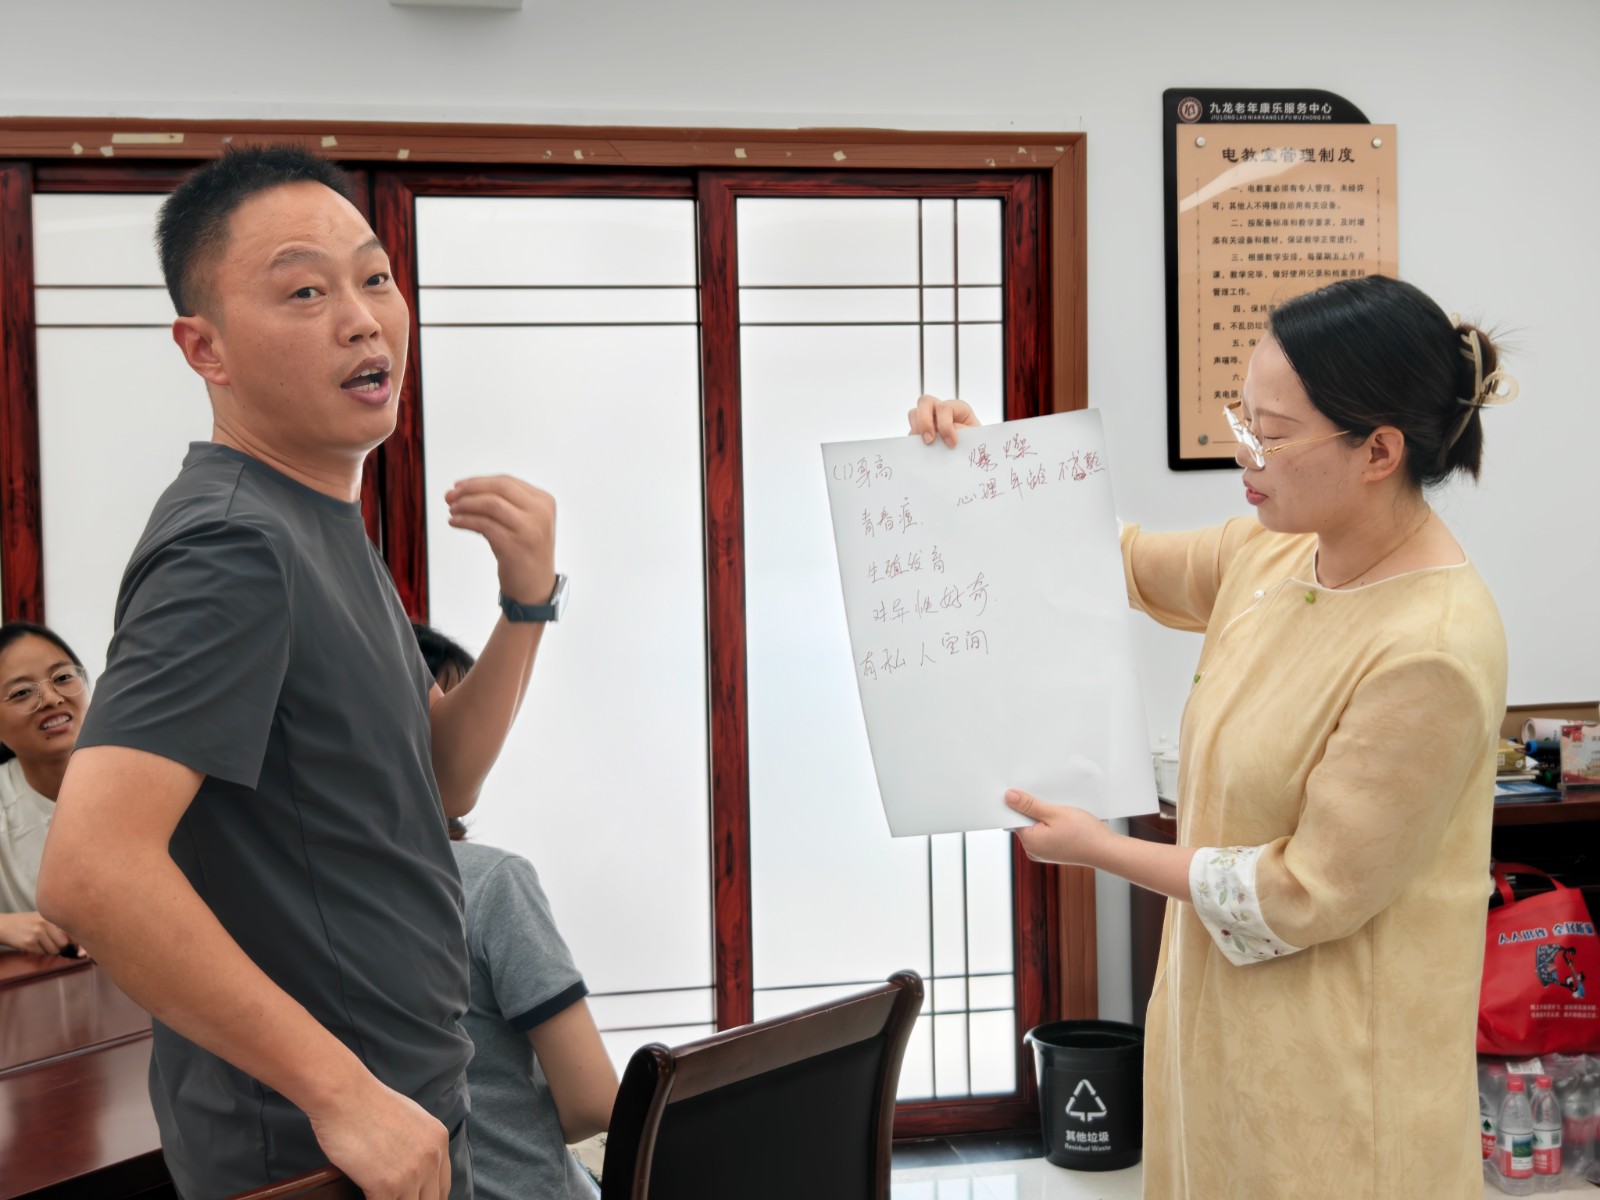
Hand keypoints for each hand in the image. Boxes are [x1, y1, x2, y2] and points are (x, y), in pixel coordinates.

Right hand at [0, 911, 75, 955]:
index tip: (77, 947)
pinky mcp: (29, 943)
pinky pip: (42, 955)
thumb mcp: (41, 918)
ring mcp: (37, 934)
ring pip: (53, 951)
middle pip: (63, 943)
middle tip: (52, 946)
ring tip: (41, 946)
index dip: (75, 941)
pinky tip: (33, 948)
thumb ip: (56, 926)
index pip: (70, 931)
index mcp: (51, 917)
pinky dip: (39, 955)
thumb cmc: (24, 923)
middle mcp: (45, 924)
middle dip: (60, 948)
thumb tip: (75, 940)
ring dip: (49, 952)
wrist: (2, 926)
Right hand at [307, 1076, 449, 1199]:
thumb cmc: (367, 1104)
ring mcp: (412, 1173)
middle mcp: (432, 1157)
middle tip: (394, 1198)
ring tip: (380, 1196)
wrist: (344, 1096)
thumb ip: (418, 1144)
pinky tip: (366, 1198)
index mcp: (439, 1140)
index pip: (443, 1187)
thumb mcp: (410, 1119)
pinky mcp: (387, 1186)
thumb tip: (414, 1165)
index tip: (413, 1198)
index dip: (427, 1198)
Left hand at [445, 476, 556, 606]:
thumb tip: (462, 491)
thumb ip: (501, 504)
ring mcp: (529, 529)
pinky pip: (484, 525)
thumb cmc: (524, 553)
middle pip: (500, 488)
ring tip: (452, 509)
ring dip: (466, 505)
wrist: (535, 587)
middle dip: (471, 489)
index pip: (507, 482)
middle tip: (451, 494)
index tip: (459, 485)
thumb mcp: (521, 522)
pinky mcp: (515, 545)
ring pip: (491, 504)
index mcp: (544, 501)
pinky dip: (466, 521)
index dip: (479, 481)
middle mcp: (540, 513)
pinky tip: (455, 522)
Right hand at [907, 394, 980, 446]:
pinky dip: (914, 441)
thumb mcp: (972, 438)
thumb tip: (942, 436)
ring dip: (917, 429)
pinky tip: (922, 451)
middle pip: (925, 402)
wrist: (970, 455)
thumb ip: (960, 433)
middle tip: (929, 441)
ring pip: (914, 414)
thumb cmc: (974, 444)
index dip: (945, 425)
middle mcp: (941, 410)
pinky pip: (911, 433)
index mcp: (957, 408)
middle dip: (925, 421)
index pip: (945, 408)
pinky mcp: (921, 432)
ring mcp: (929, 420)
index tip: (951, 443)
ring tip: (925, 446)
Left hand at [1005, 789, 1110, 866]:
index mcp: (1029, 842)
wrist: (1106, 850)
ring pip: (1036, 827)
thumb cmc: (1084, 834)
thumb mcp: (1055, 813)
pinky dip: (1050, 824)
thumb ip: (1030, 805)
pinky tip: (1062, 819)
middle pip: (1024, 822)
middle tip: (1047, 799)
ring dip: (1043, 816)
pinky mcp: (1052, 851)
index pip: (1013, 818)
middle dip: (1032, 809)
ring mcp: (1043, 852)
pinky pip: (1045, 833)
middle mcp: (1033, 850)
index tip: (1025, 792)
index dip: (1018, 804)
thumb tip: (1009, 797)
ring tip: (1057, 810)